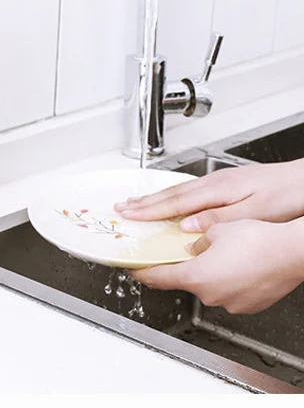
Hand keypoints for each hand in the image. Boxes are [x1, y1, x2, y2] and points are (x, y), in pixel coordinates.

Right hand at [115, 159, 303, 230]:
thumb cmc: (288, 196)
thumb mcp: (255, 213)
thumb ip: (218, 219)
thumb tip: (186, 225)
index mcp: (217, 190)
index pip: (174, 202)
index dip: (147, 210)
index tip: (127, 215)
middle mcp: (214, 183)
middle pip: (170, 193)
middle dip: (143, 202)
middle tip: (120, 207)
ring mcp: (220, 182)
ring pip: (178, 191)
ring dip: (154, 198)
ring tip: (136, 203)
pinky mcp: (227, 184)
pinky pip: (189, 191)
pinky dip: (171, 196)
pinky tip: (169, 200)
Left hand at [130, 219, 303, 313]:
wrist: (293, 253)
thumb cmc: (258, 240)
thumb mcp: (217, 230)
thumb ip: (196, 240)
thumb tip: (192, 245)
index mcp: (195, 276)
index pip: (157, 277)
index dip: (141, 272)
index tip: (132, 269)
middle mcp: (209, 294)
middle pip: (184, 281)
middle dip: (181, 266)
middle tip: (182, 251)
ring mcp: (229, 303)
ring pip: (208, 286)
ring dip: (207, 273)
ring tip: (222, 254)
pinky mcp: (247, 306)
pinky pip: (228, 292)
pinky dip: (227, 280)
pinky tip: (238, 266)